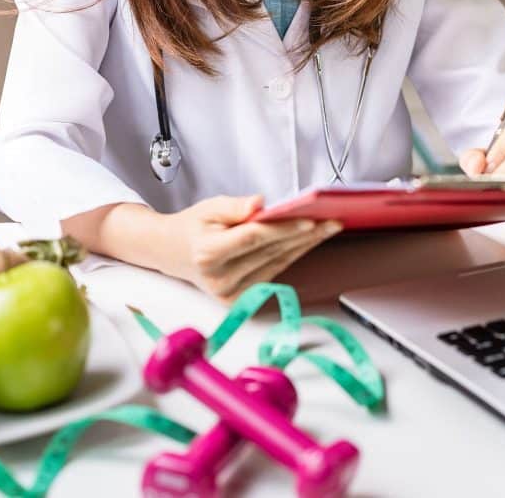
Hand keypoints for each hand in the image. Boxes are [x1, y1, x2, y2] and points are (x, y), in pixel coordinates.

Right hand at [159, 195, 341, 302]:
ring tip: (328, 229)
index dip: (283, 229)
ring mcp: (230, 294)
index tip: (310, 220)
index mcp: (207, 254)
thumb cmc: (193, 227)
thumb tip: (261, 203)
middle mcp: (219, 279)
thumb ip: (235, 207)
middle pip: (270, 252)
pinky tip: (309, 241)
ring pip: (277, 264)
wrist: (172, 254)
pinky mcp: (240, 300)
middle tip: (332, 221)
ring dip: (305, 246)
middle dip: (304, 235)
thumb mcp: (209, 208)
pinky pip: (273, 272)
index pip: (253, 239)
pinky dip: (292, 255)